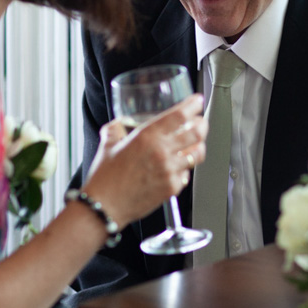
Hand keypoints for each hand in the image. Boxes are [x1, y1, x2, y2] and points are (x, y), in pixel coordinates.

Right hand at [84, 94, 206, 226]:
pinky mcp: (172, 188)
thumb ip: (116, 129)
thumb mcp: (108, 145)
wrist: (104, 206)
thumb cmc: (105, 178)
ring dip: (199, 146)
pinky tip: (179, 167)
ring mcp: (169, 171)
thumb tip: (119, 124)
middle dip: (202, 124)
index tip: (197, 101)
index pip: (180, 115)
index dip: (193, 105)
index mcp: (147, 136)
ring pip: (197, 154)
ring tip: (195, 144)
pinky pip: (187, 174)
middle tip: (200, 122)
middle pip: (196, 132)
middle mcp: (162, 152)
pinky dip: (185, 168)